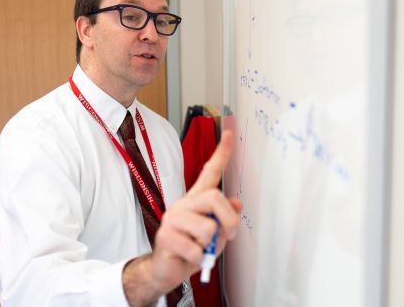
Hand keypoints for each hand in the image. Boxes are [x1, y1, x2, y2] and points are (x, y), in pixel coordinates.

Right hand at [123, 130, 241, 306]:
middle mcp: (184, 204)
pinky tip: (188, 257)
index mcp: (197, 200)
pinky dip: (198, 258)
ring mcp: (173, 218)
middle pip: (215, 197)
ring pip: (207, 226)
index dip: (222, 154)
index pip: (210, 171)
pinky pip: (195, 248)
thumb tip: (237, 203)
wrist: (166, 269)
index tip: (230, 134)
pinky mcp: (165, 236)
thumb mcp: (215, 233)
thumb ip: (225, 217)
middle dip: (229, 220)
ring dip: (210, 243)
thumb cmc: (191, 249)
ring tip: (200, 248)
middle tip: (228, 235)